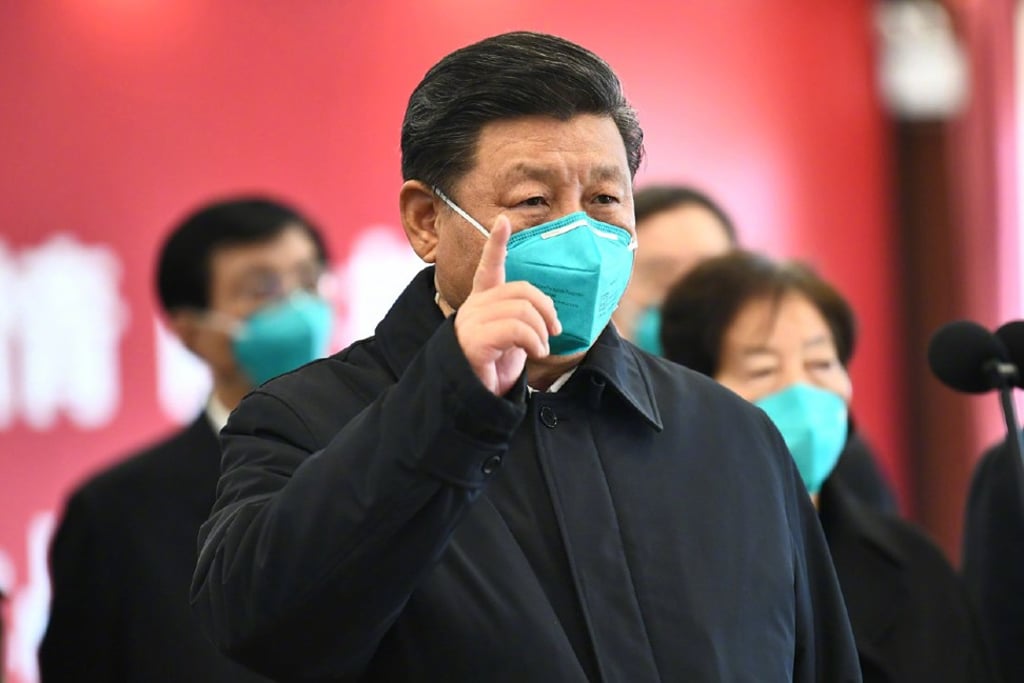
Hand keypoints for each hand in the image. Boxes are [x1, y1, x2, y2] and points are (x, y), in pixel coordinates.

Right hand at [454, 215, 561, 395]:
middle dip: (546, 308)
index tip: (503, 221)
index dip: (496, 244)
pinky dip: (534, 341)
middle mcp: (473, 308)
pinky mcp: (473, 341)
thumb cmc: (494, 370)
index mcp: (482, 303)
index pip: (488, 267)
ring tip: (541, 348)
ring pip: (521, 309)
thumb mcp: (513, 340)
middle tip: (555, 330)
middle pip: (520, 290)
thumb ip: (523, 320)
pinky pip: (516, 329)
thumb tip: (548, 315)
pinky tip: (536, 353)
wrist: (474, 401)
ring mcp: (470, 323)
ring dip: (541, 331)